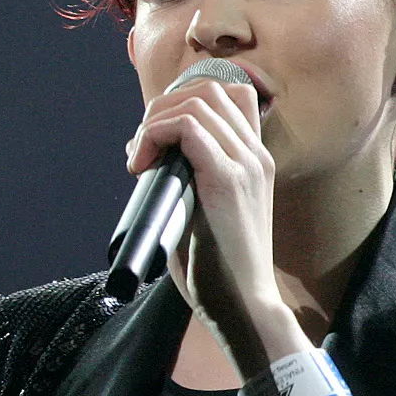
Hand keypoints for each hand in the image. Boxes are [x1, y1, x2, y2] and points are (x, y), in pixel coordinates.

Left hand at [127, 71, 282, 348]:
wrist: (243, 305)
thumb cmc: (218, 270)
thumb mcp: (204, 213)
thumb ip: (189, 182)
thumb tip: (148, 163)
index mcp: (255, 160)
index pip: (230, 94)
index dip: (183, 102)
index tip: (154, 139)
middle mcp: (256, 154)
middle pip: (208, 90)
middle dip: (162, 108)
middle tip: (140, 148)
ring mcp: (246, 164)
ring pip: (195, 102)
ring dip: (154, 121)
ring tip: (139, 158)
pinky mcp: (228, 180)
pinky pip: (187, 127)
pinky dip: (155, 134)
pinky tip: (141, 165)